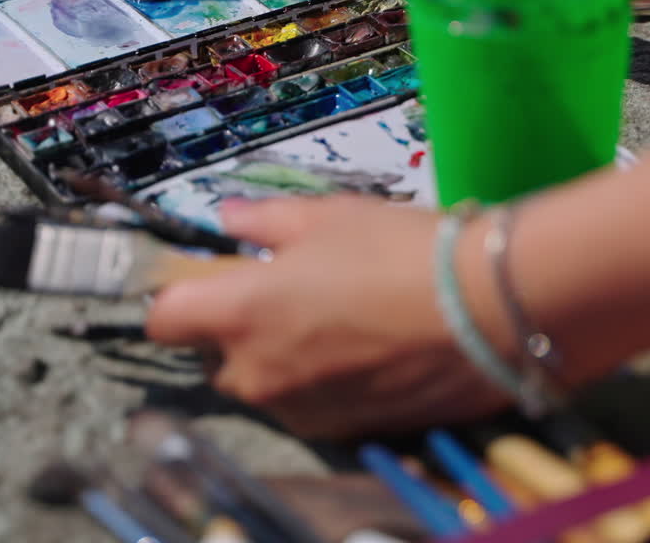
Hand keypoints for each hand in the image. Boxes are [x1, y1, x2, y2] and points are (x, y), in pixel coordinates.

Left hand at [146, 195, 510, 438]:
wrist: (486, 312)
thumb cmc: (398, 252)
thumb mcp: (327, 216)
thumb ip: (264, 220)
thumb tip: (229, 218)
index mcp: (238, 314)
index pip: (163, 319)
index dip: (181, 297)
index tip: (209, 281)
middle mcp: (256, 374)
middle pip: (214, 357)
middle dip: (238, 330)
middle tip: (289, 294)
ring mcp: (299, 411)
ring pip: (265, 386)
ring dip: (281, 360)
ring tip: (338, 324)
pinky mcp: (343, 432)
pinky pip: (310, 408)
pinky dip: (323, 385)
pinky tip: (366, 353)